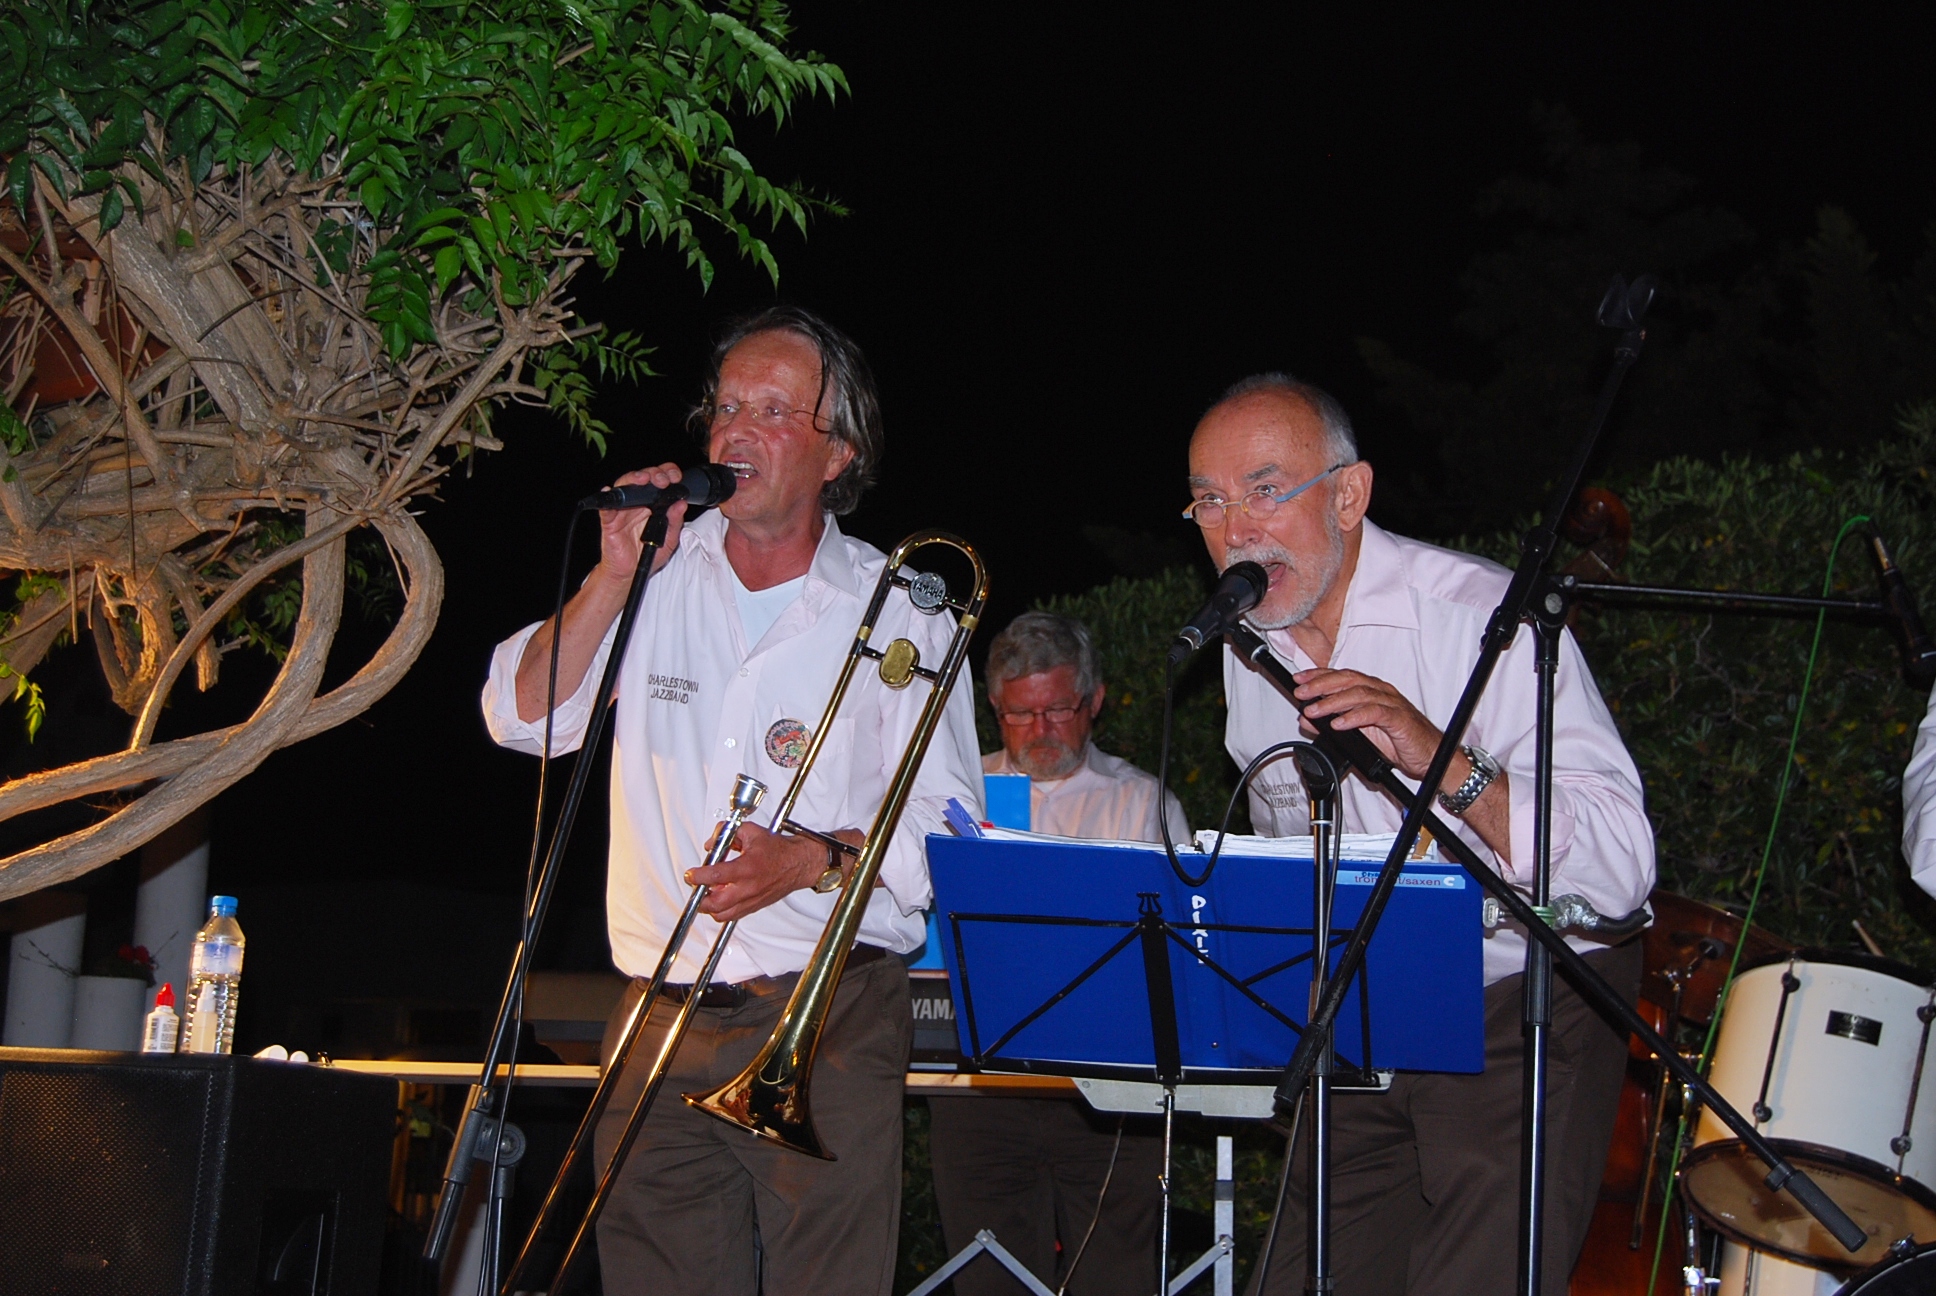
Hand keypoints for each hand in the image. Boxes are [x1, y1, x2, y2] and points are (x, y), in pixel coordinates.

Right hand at [591, 462, 689, 593]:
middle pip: (642, 479)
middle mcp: (637, 504)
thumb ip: (675, 522)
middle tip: (662, 480)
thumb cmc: (648, 555)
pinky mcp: (610, 521)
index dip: (667, 474)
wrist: (630, 573)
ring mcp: (622, 511)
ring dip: (633, 479)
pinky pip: (606, 508)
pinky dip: (606, 498)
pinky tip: (609, 491)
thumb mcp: (669, 540)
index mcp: (653, 505)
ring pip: (625, 487)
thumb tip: (681, 504)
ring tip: (643, 479)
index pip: (660, 482)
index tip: (676, 478)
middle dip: (654, 474)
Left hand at [688, 822, 827, 922]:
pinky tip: (720, 899)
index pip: (715, 876)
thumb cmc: (779, 851)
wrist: (799, 864)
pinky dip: (722, 910)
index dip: (698, 876)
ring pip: (722, 914)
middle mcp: (749, 888)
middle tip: (695, 887)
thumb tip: (713, 842)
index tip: (690, 874)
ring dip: (710, 906)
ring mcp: (751, 900)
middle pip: (715, 904)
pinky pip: (732, 915)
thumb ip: (729, 834)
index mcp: (747, 868)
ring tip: (706, 894)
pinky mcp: (754, 907)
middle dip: (699, 898)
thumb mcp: (752, 832)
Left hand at [1292, 668, 1449, 782]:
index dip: (1318, 675)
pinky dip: (1354, 717)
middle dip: (1320, 685)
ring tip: (1313, 711)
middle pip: (1347, 680)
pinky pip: (1374, 713)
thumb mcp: (1358, 734)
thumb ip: (1331, 725)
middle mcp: (1380, 692)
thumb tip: (1305, 720)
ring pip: (1358, 694)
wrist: (1430, 756)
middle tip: (1301, 693)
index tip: (1298, 680)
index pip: (1341, 676)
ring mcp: (1391, 703)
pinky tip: (1338, 723)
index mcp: (1371, 690)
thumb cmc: (1397, 741)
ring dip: (1332, 702)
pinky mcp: (1399, 718)